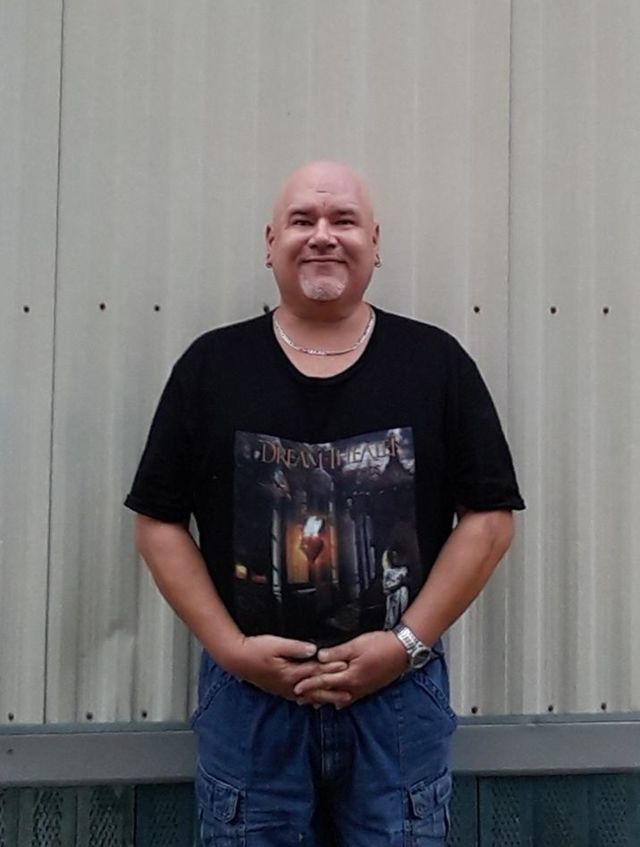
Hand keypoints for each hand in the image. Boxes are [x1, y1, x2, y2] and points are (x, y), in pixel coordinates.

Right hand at [222, 634, 347, 700]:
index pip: (316, 671)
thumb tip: (314, 650)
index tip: (345, 667)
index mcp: (291, 673)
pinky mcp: (278, 689)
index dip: (331, 669)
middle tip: (349, 694)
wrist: (237, 659)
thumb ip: (295, 648)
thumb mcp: (276, 644)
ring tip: (336, 702)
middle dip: (333, 691)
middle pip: (315, 689)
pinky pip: (298, 697)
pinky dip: (309, 700)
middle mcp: (289, 685)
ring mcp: (283, 689)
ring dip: (323, 698)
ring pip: (308, 696)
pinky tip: (313, 702)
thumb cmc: (256, 649)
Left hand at [293, 630, 407, 707]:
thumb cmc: (380, 645)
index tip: (295, 688)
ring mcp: (363, 689)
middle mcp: (355, 687)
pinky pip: (351, 698)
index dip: (309, 684)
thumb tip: (319, 657)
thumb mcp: (356, 645)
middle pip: (330, 694)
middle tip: (299, 700)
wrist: (403, 650)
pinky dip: (341, 700)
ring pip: (340, 699)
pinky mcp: (369, 688)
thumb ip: (337, 653)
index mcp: (350, 677)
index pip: (324, 682)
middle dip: (314, 697)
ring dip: (326, 700)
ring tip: (314, 703)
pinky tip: (338, 703)